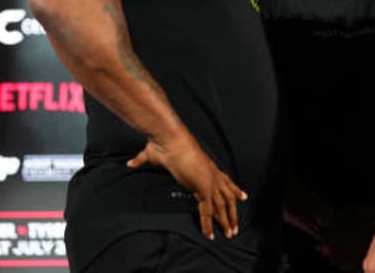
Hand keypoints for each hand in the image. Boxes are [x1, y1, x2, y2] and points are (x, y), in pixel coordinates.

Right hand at [127, 136, 246, 239]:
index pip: (225, 180)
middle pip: (227, 196)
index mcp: (206, 165)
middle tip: (235, 225)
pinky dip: (207, 225)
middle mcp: (212, 173)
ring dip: (225, 221)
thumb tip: (132, 162)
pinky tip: (209, 235)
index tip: (242, 197)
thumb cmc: (163, 143)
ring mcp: (209, 181)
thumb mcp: (153, 153)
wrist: (169, 139)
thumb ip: (143, 160)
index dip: (234, 189)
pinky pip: (207, 212)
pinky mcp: (203, 189)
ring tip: (229, 233)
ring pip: (222, 206)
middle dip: (232, 212)